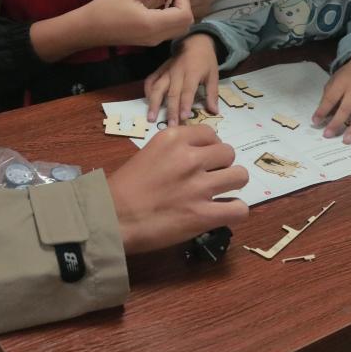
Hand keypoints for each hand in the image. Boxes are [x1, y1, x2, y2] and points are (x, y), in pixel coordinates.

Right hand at [79, 0, 194, 47]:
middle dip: (185, 5)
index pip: (185, 15)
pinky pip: (170, 31)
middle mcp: (157, 37)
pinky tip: (159, 6)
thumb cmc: (106, 7)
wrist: (88, 29)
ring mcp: (154, 42)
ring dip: (179, 12)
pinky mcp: (150, 42)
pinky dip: (171, 18)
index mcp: (153, 24)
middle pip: (186, 24)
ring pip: (180, 29)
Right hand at [108, 125, 248, 254]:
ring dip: (232, 185)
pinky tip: (223, 213)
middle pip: (228, 153)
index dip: (210, 148)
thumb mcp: (148, 153)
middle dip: (222, 166)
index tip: (204, 160)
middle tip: (210, 178)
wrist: (110, 218)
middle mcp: (190, 157)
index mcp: (173, 138)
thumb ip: (174, 151)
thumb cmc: (123, 188)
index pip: (210, 134)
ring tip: (221, 194)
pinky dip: (235, 211)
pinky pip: (239, 209)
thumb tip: (197, 157)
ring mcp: (199, 186)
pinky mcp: (203, 214)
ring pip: (240, 176)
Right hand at [144, 34, 219, 123]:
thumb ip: (212, 93)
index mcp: (192, 73)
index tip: (183, 118)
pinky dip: (147, 91)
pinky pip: (151, 80)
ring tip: (151, 118)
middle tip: (170, 126)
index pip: (187, 91)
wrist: (195, 41)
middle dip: (170, 110)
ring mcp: (166, 71)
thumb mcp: (213, 75)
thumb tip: (214, 112)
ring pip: (157, 88)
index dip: (185, 105)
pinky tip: (147, 102)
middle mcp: (177, 73)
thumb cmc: (206, 60)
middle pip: (172, 93)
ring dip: (153, 103)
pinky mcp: (160, 69)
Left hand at [312, 56, 350, 143]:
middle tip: (328, 135)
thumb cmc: (346, 77)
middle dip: (336, 123)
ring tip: (347, 140)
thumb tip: (322, 116)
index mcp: (342, 83)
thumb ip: (329, 97)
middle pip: (346, 108)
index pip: (331, 98)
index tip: (315, 121)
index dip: (322, 110)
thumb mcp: (334, 81)